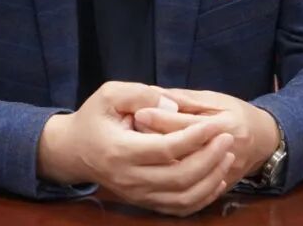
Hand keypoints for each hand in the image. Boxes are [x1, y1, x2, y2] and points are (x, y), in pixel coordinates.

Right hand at [37, 81, 236, 215]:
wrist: (74, 151)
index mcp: (120, 151)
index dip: (195, 137)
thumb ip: (140, 95)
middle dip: (210, 158)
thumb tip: (172, 106)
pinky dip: (202, 198)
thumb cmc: (94, 118)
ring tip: (227, 156)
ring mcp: (137, 194)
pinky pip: (178, 208)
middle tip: (228, 138)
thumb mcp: (109, 94)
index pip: (166, 149)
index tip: (216, 123)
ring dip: (210, 179)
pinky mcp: (143, 202)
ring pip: (183, 197)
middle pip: (179, 177)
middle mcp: (129, 178)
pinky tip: (216, 178)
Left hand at [134, 88, 280, 188]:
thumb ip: (184, 99)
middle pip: (181, 153)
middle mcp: (227, 152)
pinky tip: (158, 170)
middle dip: (154, 141)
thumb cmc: (238, 113)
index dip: (159, 118)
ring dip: (159, 164)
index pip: (185, 125)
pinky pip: (191, 196)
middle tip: (135, 130)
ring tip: (143, 148)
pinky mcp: (219, 189)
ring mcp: (223, 175)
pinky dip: (170, 185)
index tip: (137, 113)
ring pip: (182, 179)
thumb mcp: (214, 98)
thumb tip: (154, 95)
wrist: (266, 140)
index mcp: (226, 124)